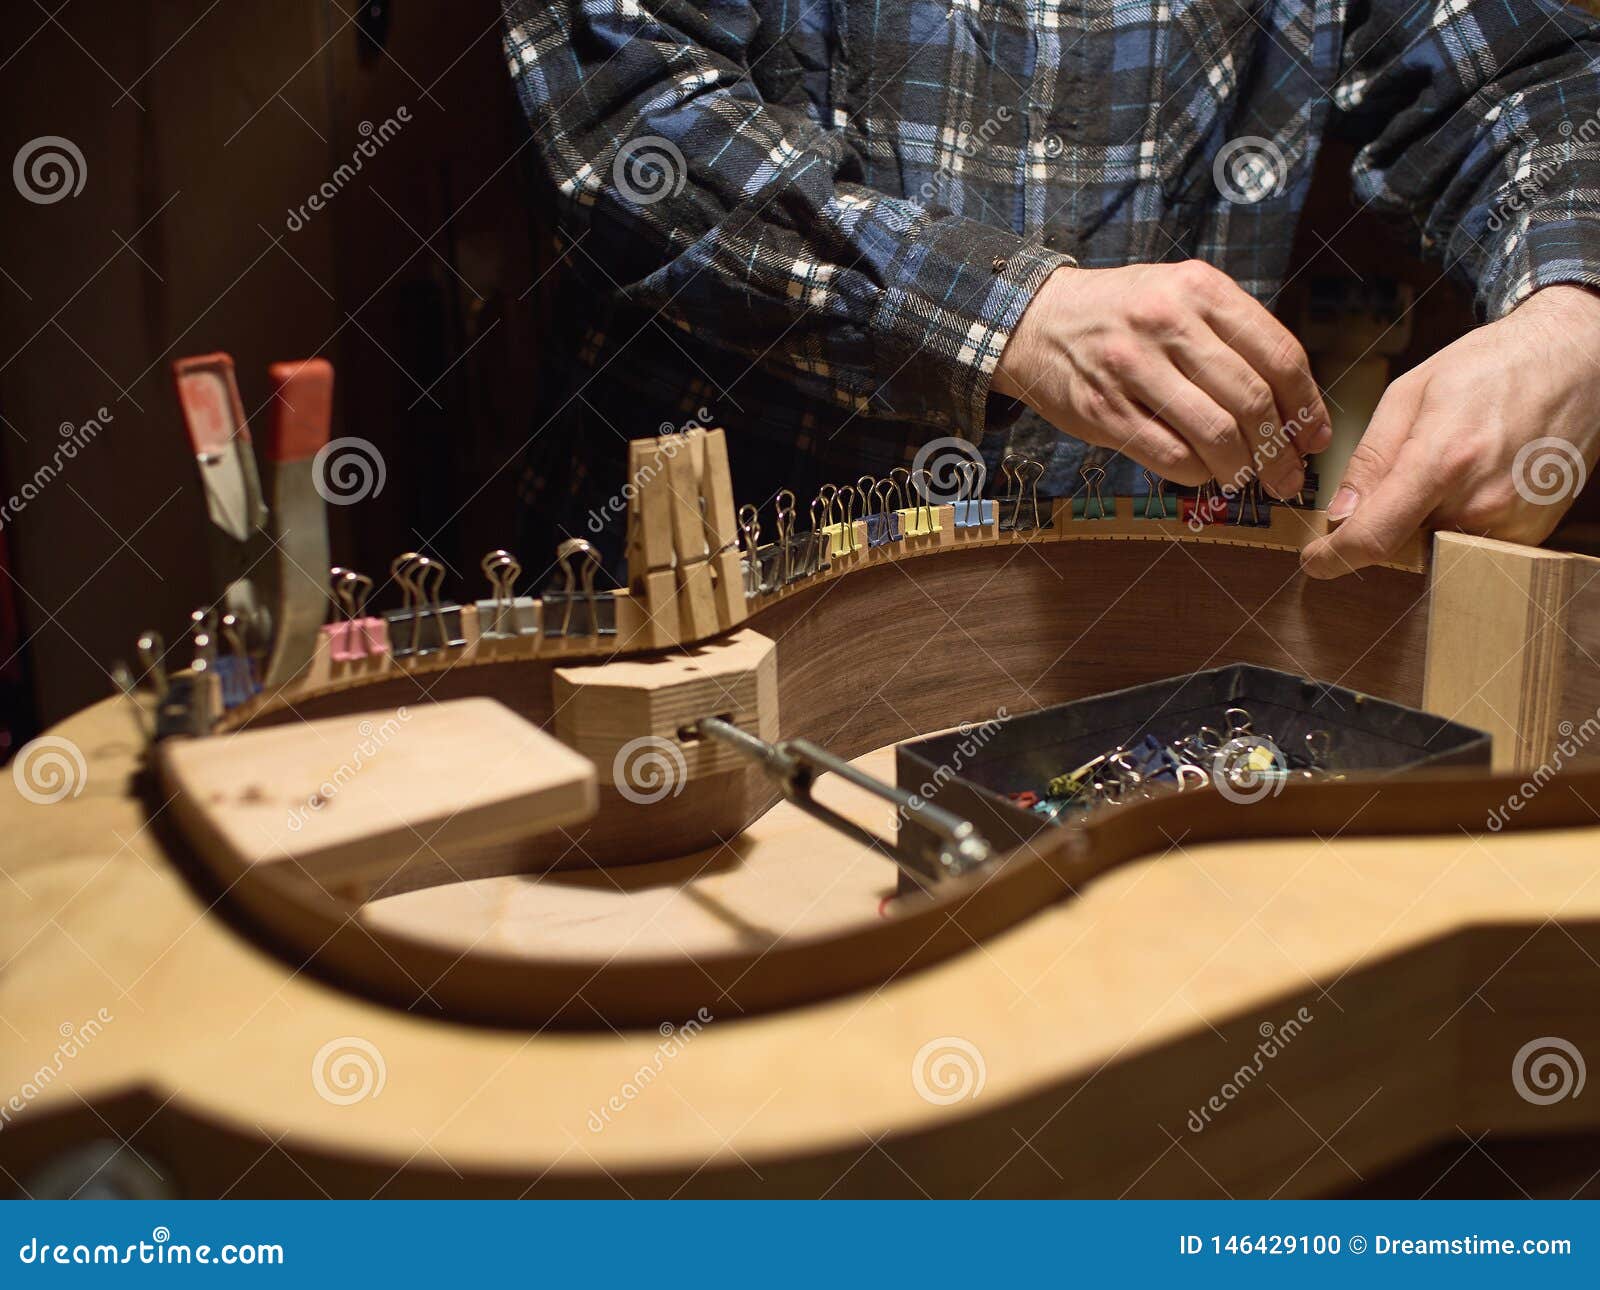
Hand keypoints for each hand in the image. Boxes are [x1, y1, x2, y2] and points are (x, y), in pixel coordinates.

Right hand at [993, 261, 1331, 498]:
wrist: (1037, 321)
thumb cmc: (1123, 314)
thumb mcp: (1182, 296)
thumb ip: (1234, 336)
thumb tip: (1294, 406)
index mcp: (1201, 289)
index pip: (1278, 354)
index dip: (1307, 405)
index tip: (1315, 437)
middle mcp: (1167, 322)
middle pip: (1251, 400)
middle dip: (1279, 450)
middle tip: (1287, 476)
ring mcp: (1132, 367)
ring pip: (1214, 433)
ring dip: (1242, 468)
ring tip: (1249, 481)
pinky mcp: (1104, 409)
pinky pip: (1170, 455)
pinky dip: (1198, 474)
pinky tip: (1205, 474)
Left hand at [1302, 285, 1599, 578]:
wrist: (1576, 359)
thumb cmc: (1491, 365)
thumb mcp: (1410, 394)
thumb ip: (1370, 458)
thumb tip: (1340, 514)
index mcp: (1443, 460)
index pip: (1373, 537)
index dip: (1334, 557)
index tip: (1314, 560)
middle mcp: (1481, 500)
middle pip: (1402, 545)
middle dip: (1380, 527)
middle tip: (1387, 488)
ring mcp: (1513, 521)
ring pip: (1435, 547)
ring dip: (1420, 523)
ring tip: (1442, 469)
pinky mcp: (1533, 532)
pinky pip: (1470, 544)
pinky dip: (1455, 522)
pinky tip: (1468, 480)